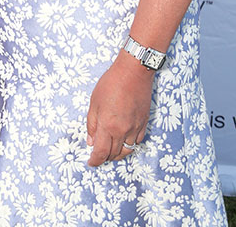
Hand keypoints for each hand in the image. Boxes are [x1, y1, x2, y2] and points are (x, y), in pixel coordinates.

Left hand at [86, 50, 153, 166]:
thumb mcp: (94, 102)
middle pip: (114, 154)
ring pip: (127, 150)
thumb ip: (92, 124)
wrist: (133, 72)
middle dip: (105, 157)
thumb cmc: (111, 83)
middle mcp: (123, 131)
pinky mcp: (144, 123)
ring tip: (111, 150)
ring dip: (118, 153)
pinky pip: (138, 141)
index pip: (101, 153)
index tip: (91, 162)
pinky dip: (130, 144)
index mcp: (108, 126)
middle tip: (99, 155)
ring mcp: (136, 128)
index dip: (95, 161)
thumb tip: (91, 141)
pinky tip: (124, 140)